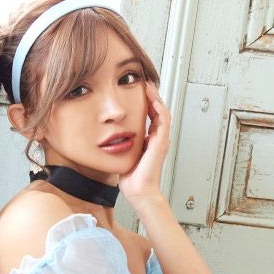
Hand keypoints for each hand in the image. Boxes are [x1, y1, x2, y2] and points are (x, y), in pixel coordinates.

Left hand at [119, 82, 170, 205]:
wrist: (138, 191)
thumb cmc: (131, 179)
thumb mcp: (124, 154)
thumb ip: (121, 143)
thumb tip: (110, 136)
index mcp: (149, 141)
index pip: (150, 116)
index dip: (145, 102)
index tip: (137, 90)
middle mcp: (157, 138)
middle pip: (157, 111)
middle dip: (151, 96)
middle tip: (144, 82)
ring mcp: (160, 140)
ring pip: (162, 112)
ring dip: (156, 98)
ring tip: (148, 86)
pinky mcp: (161, 143)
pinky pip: (163, 121)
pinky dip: (158, 109)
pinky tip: (152, 100)